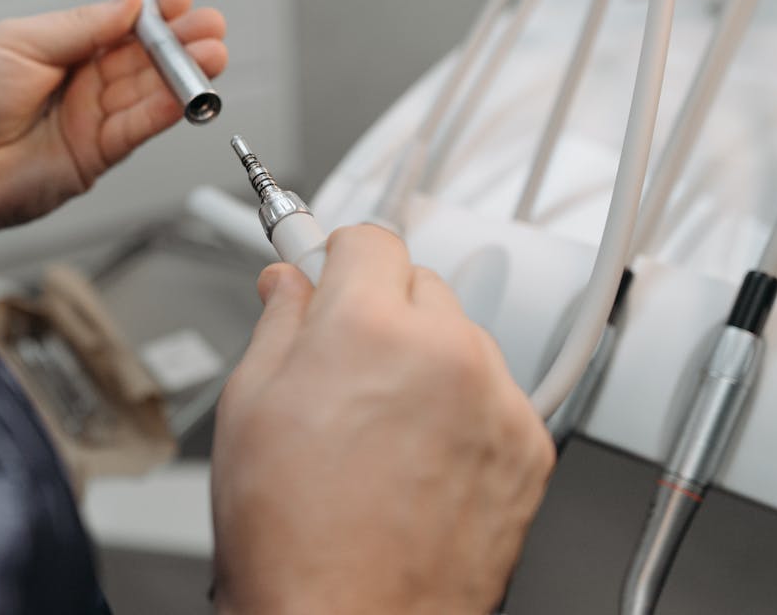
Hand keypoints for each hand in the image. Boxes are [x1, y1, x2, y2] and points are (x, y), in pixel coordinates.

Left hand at [0, 0, 226, 262]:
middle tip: (210, 26)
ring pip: (148, 92)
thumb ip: (80, 26)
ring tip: (213, 54)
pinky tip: (187, 93)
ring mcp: (88, 120)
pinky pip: (138, 128)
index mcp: (58, 48)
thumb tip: (127, 1)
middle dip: (180, 40)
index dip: (151, 12)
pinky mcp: (94, 157)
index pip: (118, 25)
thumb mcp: (18, 41)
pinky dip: (165, 110)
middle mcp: (78, 83)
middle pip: (142, 58)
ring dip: (184, 73)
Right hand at [211, 225, 553, 614]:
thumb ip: (278, 321)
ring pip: (462, 337)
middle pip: (419, 282)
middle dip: (382, 308)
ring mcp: (497, 400)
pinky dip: (464, 408)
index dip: (336, 257)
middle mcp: (445, 351)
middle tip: (346, 362)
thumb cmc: (293, 538)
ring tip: (381, 425)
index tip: (328, 271)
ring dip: (427, 358)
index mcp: (368, 327)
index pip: (369, 238)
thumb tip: (289, 283)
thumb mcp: (247, 406)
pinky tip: (420, 456)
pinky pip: (495, 393)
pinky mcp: (529, 448)